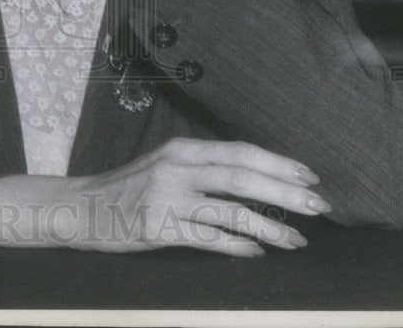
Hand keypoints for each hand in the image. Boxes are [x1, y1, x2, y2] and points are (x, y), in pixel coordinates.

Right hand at [65, 137, 330, 254]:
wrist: (84, 208)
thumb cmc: (130, 187)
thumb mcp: (165, 164)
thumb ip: (203, 166)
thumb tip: (255, 177)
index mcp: (182, 149)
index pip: (239, 152)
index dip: (277, 163)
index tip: (309, 176)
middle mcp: (176, 169)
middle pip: (241, 177)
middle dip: (284, 192)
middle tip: (318, 205)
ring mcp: (167, 199)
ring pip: (230, 211)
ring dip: (269, 227)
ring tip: (297, 240)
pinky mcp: (159, 229)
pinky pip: (208, 239)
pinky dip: (237, 246)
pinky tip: (257, 252)